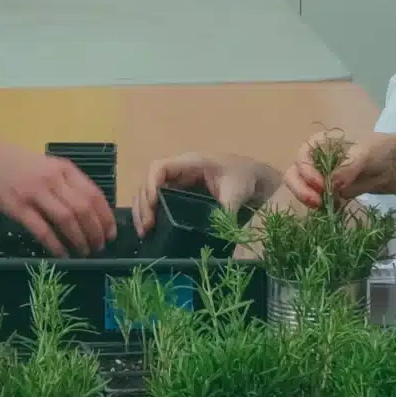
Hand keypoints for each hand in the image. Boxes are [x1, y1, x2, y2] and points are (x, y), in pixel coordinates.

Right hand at [0, 141, 115, 257]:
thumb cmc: (13, 162)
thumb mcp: (46, 165)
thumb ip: (64, 182)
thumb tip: (86, 209)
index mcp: (63, 168)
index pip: (94, 194)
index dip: (106, 217)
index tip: (111, 232)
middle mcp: (53, 179)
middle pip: (84, 209)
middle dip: (96, 231)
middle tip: (99, 247)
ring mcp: (35, 193)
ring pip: (67, 220)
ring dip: (80, 239)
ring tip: (85, 252)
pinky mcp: (18, 207)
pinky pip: (42, 230)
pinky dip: (56, 244)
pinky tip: (62, 254)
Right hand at [131, 153, 279, 236]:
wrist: (253, 179)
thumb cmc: (244, 178)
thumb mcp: (237, 192)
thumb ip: (226, 209)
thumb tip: (216, 231)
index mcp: (190, 163)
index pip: (159, 168)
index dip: (150, 185)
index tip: (151, 205)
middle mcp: (178, 171)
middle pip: (148, 182)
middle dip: (143, 204)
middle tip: (145, 229)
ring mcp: (177, 182)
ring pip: (149, 192)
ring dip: (142, 211)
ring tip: (144, 233)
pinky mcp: (179, 195)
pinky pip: (158, 201)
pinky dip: (151, 215)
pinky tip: (150, 232)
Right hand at [282, 131, 395, 209]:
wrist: (393, 165)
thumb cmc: (378, 149)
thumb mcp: (365, 153)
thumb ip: (348, 167)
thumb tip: (333, 184)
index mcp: (318, 143)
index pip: (302, 157)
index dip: (307, 172)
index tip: (321, 185)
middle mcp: (314, 159)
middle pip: (294, 174)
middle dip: (301, 189)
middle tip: (315, 202)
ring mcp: (319, 177)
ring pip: (302, 189)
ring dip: (309, 199)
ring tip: (324, 207)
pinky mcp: (328, 192)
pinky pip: (317, 201)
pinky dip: (322, 207)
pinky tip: (336, 209)